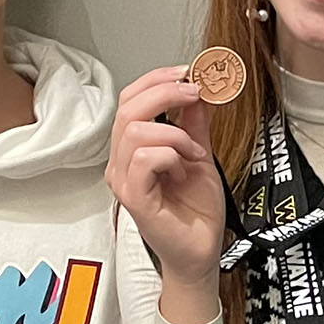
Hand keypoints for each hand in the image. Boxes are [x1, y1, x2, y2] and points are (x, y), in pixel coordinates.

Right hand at [107, 66, 226, 301]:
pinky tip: (184, 169)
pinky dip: (171, 155)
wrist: (202, 251)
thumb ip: (195, 123)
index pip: (129, 99)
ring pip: (135, 131)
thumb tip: (198, 88)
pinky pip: (144, 159)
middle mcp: (121, 162)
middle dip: (166, 93)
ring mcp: (123, 180)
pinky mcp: (134, 198)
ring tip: (193, 152)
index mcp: (132, 148)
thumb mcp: (200, 154)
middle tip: (196, 95)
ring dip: (174, 133)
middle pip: (127, 108)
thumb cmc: (196, 210)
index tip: (188, 73)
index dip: (156, 79)